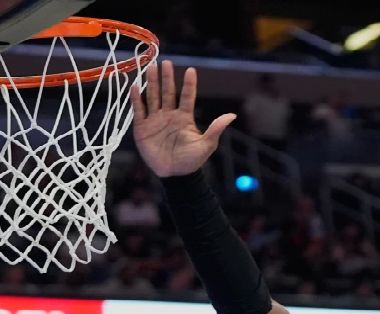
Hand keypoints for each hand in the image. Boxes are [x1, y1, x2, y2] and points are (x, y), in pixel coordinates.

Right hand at [131, 60, 235, 177]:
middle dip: (166, 77)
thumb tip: (232, 115)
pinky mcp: (142, 128)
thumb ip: (216, 128)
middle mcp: (170, 115)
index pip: (187, 96)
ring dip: (152, 83)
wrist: (175, 175)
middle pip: (167, 92)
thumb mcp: (207, 144)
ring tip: (151, 67)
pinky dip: (137, 99)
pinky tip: (135, 86)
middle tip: (166, 61)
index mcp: (185, 118)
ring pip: (153, 97)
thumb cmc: (192, 161)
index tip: (191, 70)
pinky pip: (139, 110)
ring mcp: (155, 120)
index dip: (189, 84)